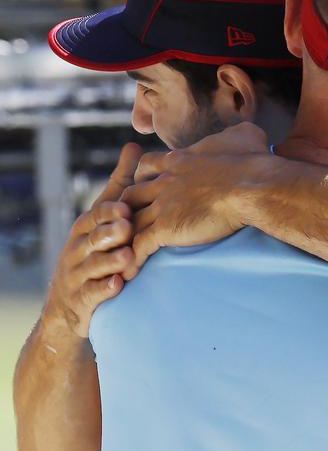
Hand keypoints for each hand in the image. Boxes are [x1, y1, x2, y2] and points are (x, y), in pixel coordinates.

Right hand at [43, 143, 141, 337]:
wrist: (70, 304)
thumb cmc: (95, 251)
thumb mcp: (104, 218)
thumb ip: (120, 186)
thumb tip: (134, 145)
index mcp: (85, 228)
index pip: (96, 216)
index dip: (109, 213)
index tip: (126, 208)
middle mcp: (78, 249)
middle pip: (93, 238)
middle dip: (109, 233)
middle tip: (128, 228)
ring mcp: (78, 275)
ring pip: (93, 266)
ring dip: (110, 261)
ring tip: (127, 258)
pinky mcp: (82, 300)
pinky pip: (92, 294)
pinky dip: (104, 289)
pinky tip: (117, 285)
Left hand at [120, 122, 281, 276]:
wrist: (250, 186)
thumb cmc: (253, 162)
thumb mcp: (245, 136)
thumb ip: (240, 134)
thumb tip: (252, 132)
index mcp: (180, 160)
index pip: (148, 166)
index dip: (143, 178)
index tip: (146, 188)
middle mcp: (165, 181)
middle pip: (131, 194)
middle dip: (127, 210)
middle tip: (128, 225)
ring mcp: (163, 205)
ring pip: (130, 222)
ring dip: (125, 238)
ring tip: (120, 254)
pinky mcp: (167, 228)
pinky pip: (140, 246)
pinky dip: (132, 259)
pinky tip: (129, 274)